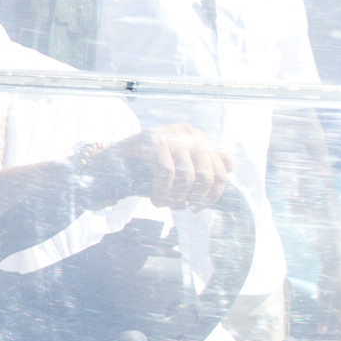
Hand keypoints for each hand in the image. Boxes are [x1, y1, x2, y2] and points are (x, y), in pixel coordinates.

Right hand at [104, 124, 231, 210]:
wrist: (109, 164)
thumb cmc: (147, 169)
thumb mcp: (178, 167)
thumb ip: (204, 165)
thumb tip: (231, 162)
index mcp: (197, 137)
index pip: (220, 170)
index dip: (213, 195)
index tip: (198, 208)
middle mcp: (187, 132)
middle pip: (206, 175)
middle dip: (193, 198)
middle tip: (179, 208)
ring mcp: (169, 134)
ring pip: (187, 177)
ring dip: (176, 198)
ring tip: (165, 205)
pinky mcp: (151, 141)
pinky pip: (166, 174)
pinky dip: (163, 192)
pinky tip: (156, 200)